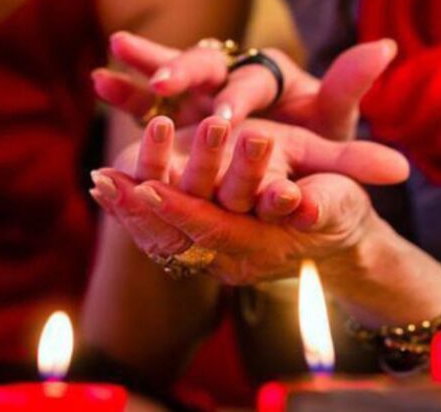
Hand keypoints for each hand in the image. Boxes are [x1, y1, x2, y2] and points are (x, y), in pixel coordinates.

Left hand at [90, 117, 407, 282]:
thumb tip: (305, 204)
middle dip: (141, 210)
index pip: (215, 231)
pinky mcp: (205, 248)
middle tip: (105, 180)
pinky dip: (133, 215)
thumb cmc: (338, 210)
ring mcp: (215, 257)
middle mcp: (232, 260)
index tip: (147, 187)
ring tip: (99, 179)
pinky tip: (109, 190)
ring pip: (163, 240)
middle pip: (178, 239)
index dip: (181, 210)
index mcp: (264, 248)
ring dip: (129, 211)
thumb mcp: (340, 203)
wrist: (332, 238)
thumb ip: (324, 205)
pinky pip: (162, 236)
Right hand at [94, 32, 395, 139]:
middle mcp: (235, 75)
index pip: (254, 82)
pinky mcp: (177, 105)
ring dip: (149, 62)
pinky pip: (149, 93)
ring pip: (174, 69)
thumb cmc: (311, 152)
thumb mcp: (331, 138)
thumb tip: (392, 87)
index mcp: (273, 77)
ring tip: (119, 50)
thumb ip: (352, 124)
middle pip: (210, 65)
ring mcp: (203, 89)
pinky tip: (100, 79)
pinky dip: (128, 87)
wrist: (288, 167)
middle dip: (187, 72)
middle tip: (167, 83)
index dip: (239, 100)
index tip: (224, 119)